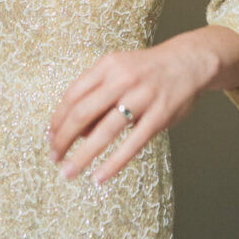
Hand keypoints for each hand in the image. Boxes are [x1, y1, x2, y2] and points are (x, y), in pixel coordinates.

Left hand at [47, 41, 213, 185]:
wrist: (189, 61)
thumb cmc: (147, 70)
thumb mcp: (119, 70)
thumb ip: (97, 94)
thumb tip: (76, 131)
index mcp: (107, 65)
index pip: (72, 95)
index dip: (57, 119)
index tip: (49, 138)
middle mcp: (122, 78)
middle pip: (82, 112)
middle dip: (63, 138)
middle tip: (54, 157)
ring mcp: (142, 97)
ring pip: (105, 131)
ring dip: (83, 155)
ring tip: (69, 172)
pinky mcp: (160, 116)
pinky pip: (132, 144)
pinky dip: (113, 163)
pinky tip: (100, 177)